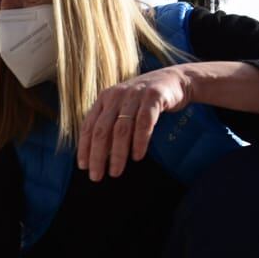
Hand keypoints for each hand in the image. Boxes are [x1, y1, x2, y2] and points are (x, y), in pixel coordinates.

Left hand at [78, 65, 190, 181]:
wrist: (175, 80)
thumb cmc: (144, 101)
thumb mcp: (122, 108)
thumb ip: (110, 126)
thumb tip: (97, 156)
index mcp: (104, 99)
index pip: (88, 126)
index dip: (84, 148)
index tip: (83, 167)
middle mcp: (116, 95)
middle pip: (102, 130)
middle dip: (97, 156)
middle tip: (96, 176)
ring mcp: (134, 95)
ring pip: (121, 129)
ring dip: (117, 154)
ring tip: (115, 172)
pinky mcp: (154, 97)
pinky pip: (144, 123)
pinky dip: (139, 141)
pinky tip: (137, 157)